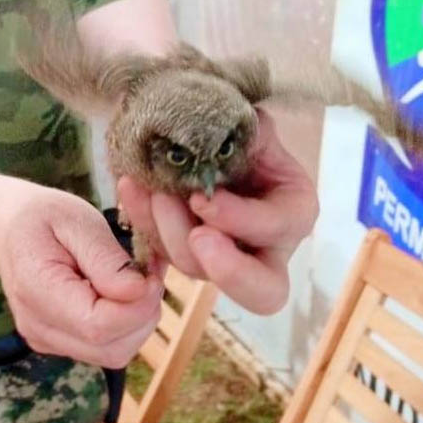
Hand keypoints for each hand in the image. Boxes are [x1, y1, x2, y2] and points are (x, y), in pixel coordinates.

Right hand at [0, 184, 163, 367]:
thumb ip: (106, 258)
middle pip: (111, 349)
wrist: (4, 227)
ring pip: (114, 354)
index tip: (151, 275)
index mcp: (36, 291)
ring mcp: (46, 339)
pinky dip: (125, 324)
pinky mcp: (59, 342)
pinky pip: (105, 347)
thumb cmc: (41, 216)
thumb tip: (138, 292)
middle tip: (149, 276)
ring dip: (137, 321)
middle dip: (143, 316)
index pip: (98, 326)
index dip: (137, 307)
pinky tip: (120, 291)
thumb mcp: (75, 219)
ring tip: (135, 280)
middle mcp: (38, 326)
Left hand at [117, 108, 317, 314]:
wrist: (206, 137)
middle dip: (229, 270)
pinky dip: (142, 219)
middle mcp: (263, 248)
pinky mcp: (181, 252)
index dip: (241, 219)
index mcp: (291, 214)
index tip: (204, 200)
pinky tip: (131, 188)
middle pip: (262, 292)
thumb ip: (255, 133)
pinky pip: (160, 249)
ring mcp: (220, 258)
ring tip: (155, 192)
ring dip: (170, 232)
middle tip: (198, 238)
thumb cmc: (242, 137)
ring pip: (196, 268)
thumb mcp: (256, 130)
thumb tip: (242, 131)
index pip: (277, 230)